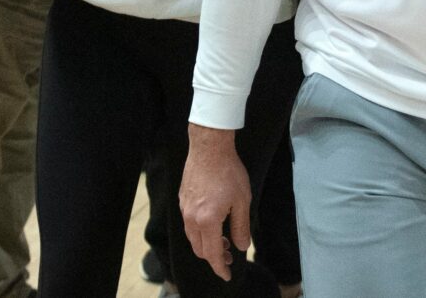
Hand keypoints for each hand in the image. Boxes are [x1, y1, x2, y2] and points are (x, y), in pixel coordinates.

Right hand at [181, 124, 250, 281]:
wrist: (209, 148)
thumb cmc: (229, 172)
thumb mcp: (242, 201)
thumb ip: (241, 226)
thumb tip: (241, 246)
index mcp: (207, 221)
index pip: (212, 254)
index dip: (220, 268)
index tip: (228, 276)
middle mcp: (192, 219)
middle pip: (199, 249)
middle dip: (214, 257)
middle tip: (230, 256)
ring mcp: (185, 209)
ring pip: (193, 238)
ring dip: (206, 244)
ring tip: (223, 240)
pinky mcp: (183, 200)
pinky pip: (189, 224)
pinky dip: (200, 232)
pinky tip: (213, 224)